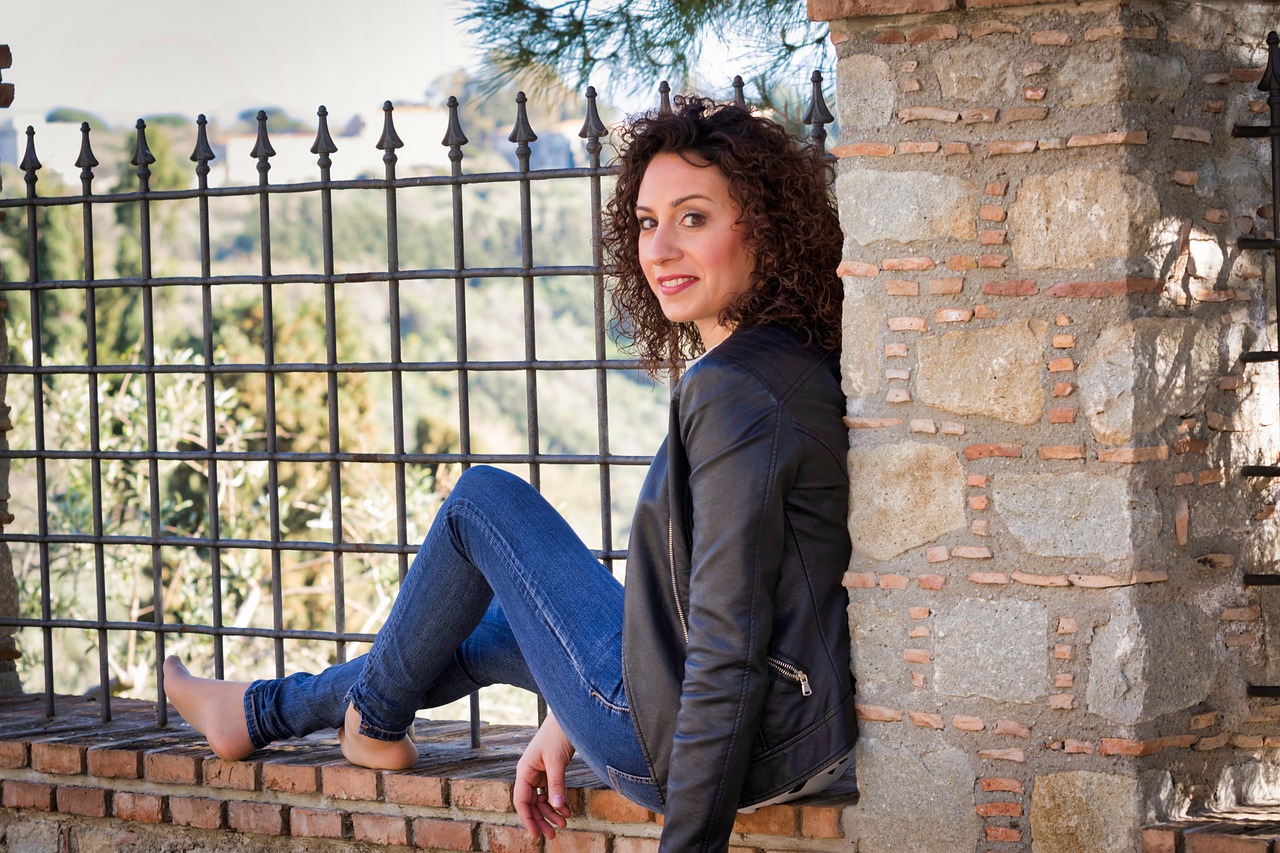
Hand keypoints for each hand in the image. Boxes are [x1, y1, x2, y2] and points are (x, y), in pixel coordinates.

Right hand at [514, 711, 575, 839]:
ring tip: (564, 823)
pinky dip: (558, 802)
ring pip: (542, 800)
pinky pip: (551, 792)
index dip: (528, 819)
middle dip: (542, 819)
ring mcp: (540, 773)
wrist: (568, 718)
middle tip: (553, 834)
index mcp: (524, 770)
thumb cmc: (557, 735)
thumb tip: (557, 805)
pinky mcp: (550, 771)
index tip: (536, 834)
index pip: (521, 801)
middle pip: (531, 803)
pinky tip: (567, 810)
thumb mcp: (557, 760)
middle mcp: (529, 773)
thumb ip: (556, 783)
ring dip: (552, 812)